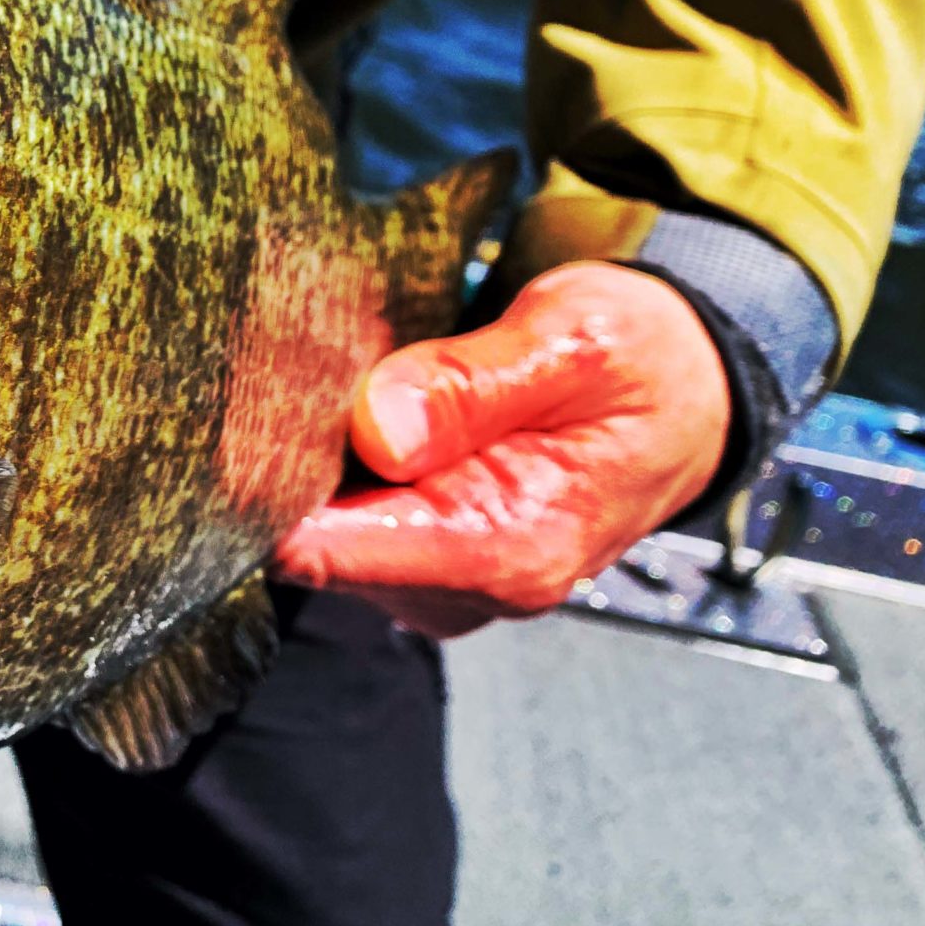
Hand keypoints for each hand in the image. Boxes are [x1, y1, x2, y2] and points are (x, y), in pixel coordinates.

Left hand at [272, 262, 729, 637]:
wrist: (689, 384)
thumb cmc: (640, 355)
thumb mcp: (572, 340)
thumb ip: (471, 384)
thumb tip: (376, 428)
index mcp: (507, 548)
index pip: (334, 550)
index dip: (268, 485)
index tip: (234, 419)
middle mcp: (470, 585)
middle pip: (314, 541)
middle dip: (283, 465)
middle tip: (281, 370)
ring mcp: (444, 573)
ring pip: (321, 528)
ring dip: (309, 460)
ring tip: (327, 375)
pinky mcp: (428, 547)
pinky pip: (346, 515)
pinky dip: (333, 463)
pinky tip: (347, 407)